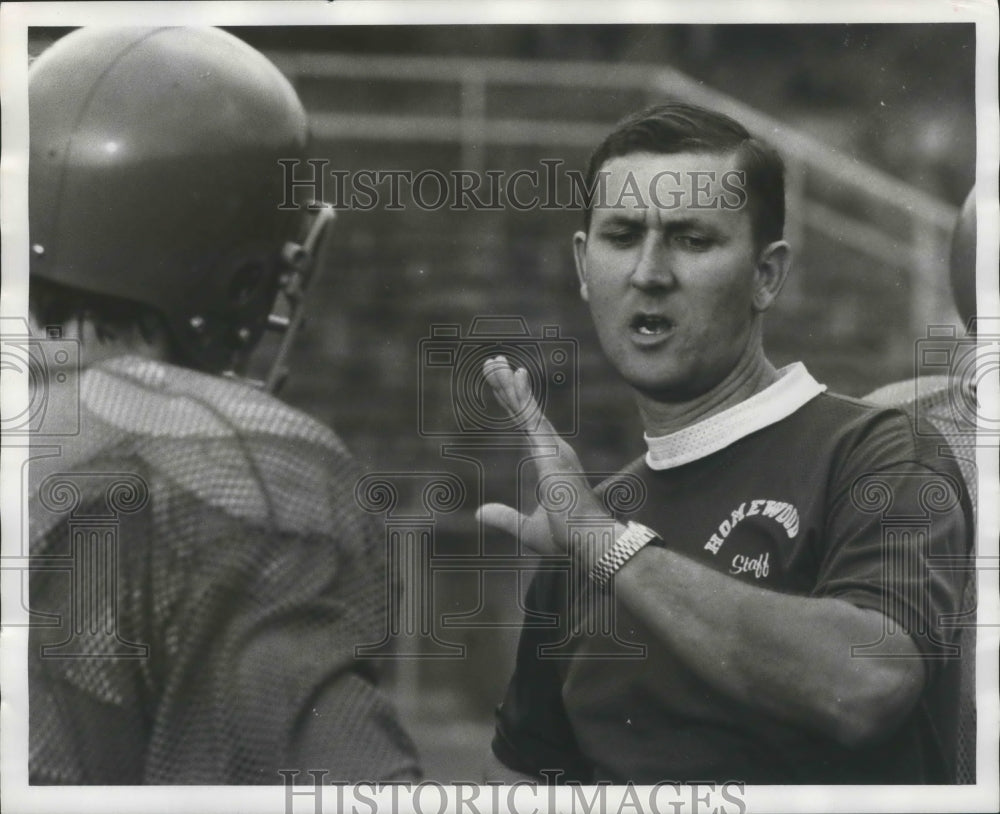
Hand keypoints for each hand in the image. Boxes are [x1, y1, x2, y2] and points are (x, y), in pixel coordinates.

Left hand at [474, 356, 621, 558]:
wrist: (588, 542)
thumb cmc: (567, 537)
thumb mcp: (526, 529)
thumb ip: (504, 518)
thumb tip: (479, 513)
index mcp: (548, 463)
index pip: (525, 427)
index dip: (513, 404)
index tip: (502, 384)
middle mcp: (552, 449)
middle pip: (524, 411)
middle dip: (507, 386)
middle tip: (492, 362)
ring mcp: (553, 447)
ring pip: (525, 409)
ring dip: (508, 384)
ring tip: (493, 362)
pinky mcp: (550, 450)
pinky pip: (531, 417)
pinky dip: (521, 396)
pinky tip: (513, 376)